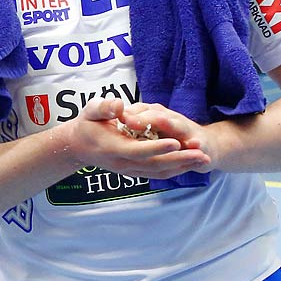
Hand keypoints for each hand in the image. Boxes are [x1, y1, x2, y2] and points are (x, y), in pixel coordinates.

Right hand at [61, 98, 210, 179]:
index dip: (157, 147)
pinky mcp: (134, 172)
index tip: (175, 141)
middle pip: (154, 164)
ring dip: (182, 166)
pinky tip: (190, 164)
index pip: (137, 150)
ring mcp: (128, 170)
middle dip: (179, 159)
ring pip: (158, 171)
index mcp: (112, 147)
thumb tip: (118, 106)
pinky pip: (157, 174)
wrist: (77, 146)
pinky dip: (175, 170)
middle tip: (200, 153)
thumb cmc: (86, 124)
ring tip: (203, 159)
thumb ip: (103, 108)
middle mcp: (121, 163)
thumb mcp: (90, 110)